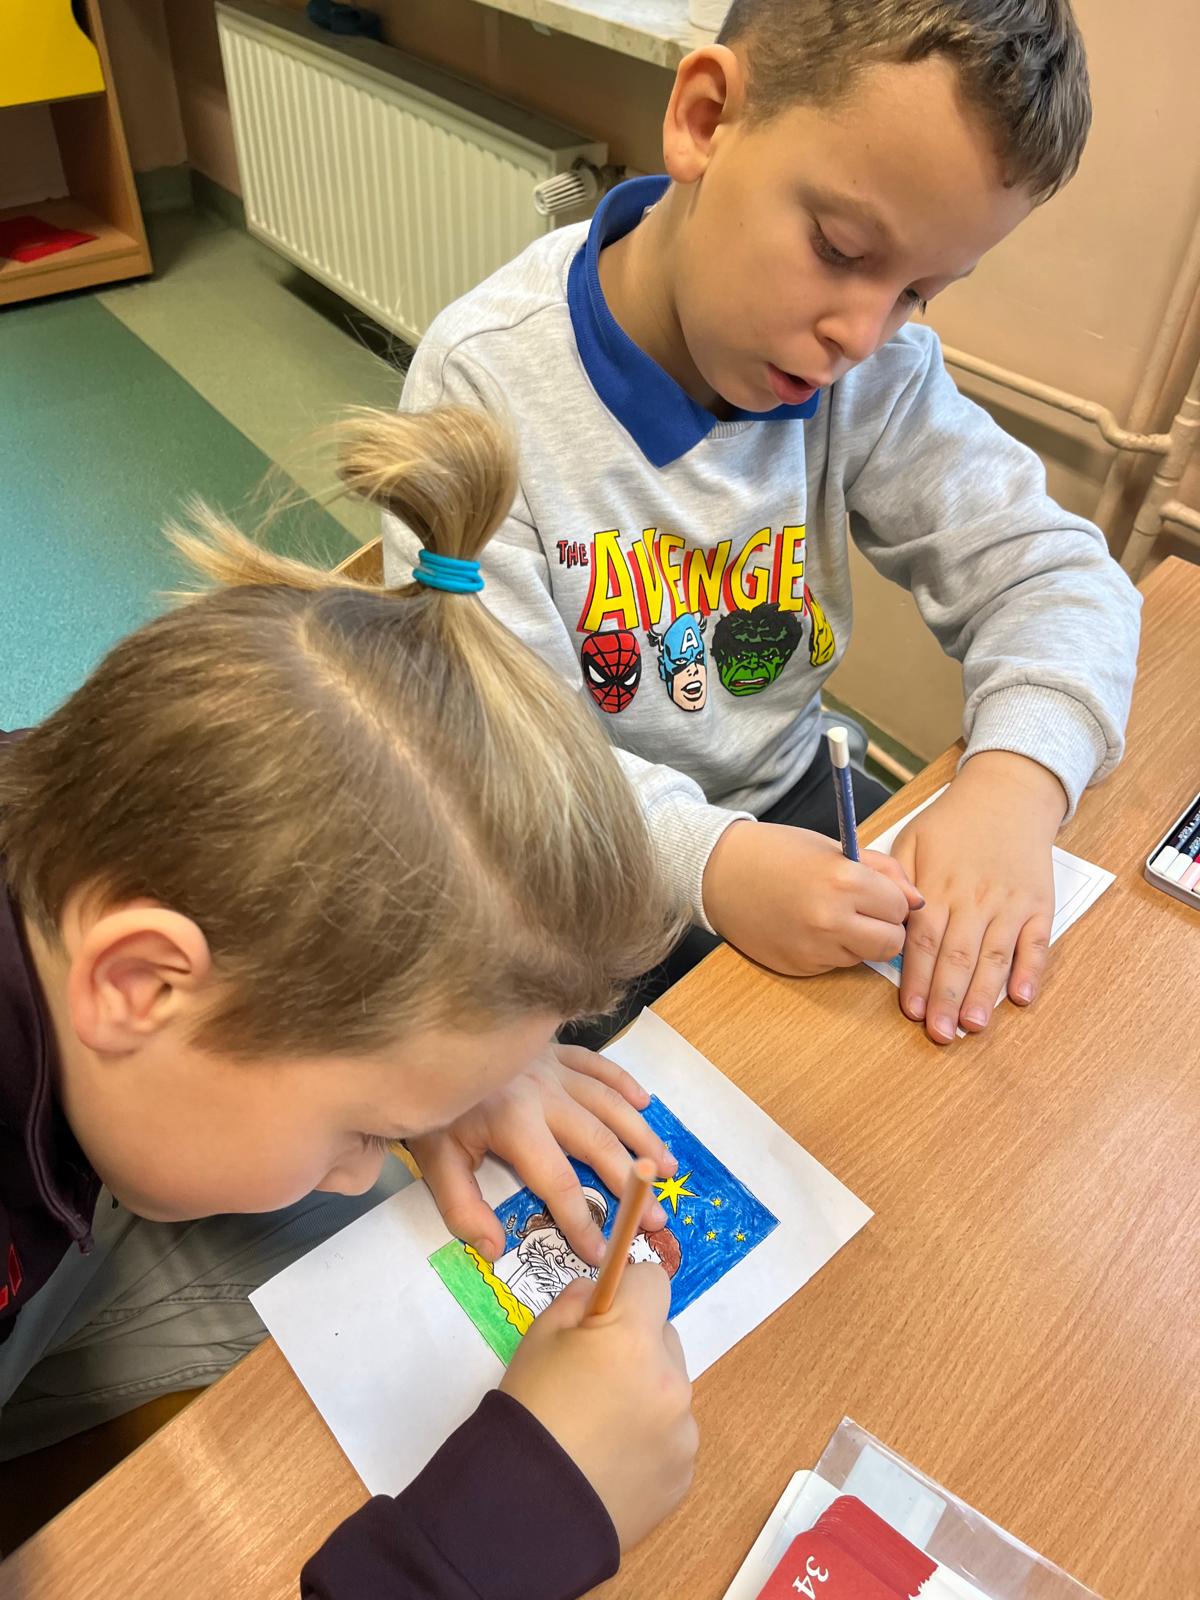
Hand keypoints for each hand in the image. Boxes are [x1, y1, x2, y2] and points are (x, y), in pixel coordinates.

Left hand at [407, 1044, 674, 1266]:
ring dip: (643, 1137)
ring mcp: (554, 1068)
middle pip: (599, 1143)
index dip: (581, 1221)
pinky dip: (624, 1083)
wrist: (422, 1044)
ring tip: (668, 1169)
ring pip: (610, 1104)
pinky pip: (600, 1065)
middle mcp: (545, 1094)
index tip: (600, 1254)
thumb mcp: (434, 1161)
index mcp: (516, 1124)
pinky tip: (645, 1103)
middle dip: (631, 1186)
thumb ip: (462, 1208)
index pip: (558, 1183)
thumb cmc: (432, 1108)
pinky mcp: (556, 1050)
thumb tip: (495, 1250)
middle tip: (656, 1219)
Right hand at [500, 1265, 696, 1550]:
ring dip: (646, 1393)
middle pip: (665, 1337)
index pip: (654, 1282)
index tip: (604, 1315)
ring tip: (599, 1428)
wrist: (525, 1510)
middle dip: (636, 1345)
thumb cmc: (528, 1413)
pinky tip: (610, 1459)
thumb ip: (577, 1301)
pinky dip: (649, 1439)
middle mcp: (672, 1381)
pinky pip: (673, 1436)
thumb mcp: (537, 1338)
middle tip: (594, 1377)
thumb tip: (601, 1294)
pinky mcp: (683, 1473)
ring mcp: (683, 1432)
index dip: (627, 1292)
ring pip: (671, 1388)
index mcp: (634, 1340)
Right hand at [702, 819, 923, 975]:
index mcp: (843, 881)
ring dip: (859, 940)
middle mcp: (831, 920)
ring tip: (830, 914)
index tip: (877, 890)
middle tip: (865, 909)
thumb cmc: (778, 852)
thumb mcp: (835, 848)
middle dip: (885, 927)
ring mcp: (814, 949)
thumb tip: (917, 900)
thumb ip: (883, 871)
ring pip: (865, 956)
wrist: (719, 873)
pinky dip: (832, 949)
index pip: (901, 906)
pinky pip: (836, 964)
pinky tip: (809, 927)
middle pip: (891, 942)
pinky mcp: (799, 968)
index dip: (893, 898)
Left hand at [890, 752, 1065, 1043]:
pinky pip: (1037, 942)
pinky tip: (1021, 997)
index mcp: (939, 886)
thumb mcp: (912, 840)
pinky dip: (1031, 970)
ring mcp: (1010, 902)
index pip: (923, 941)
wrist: (1008, 794)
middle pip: (958, 956)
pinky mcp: (1039, 903)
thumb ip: (895, 881)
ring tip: (973, 1025)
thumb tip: (881, 920)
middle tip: (939, 1033)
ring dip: (984, 994)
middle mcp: (975, 898)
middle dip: (946, 998)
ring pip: (995, 955)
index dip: (916, 978)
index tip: (910, 1010)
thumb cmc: (952, 822)